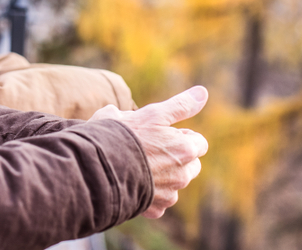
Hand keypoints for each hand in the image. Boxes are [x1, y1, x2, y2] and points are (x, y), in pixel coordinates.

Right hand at [91, 86, 208, 217]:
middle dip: (176, 157)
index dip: (181, 136)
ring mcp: (169, 195)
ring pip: (174, 183)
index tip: (162, 133)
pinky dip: (149, 194)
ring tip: (139, 165)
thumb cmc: (124, 136)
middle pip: (191, 165)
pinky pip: (159, 201)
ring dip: (164, 176)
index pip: (199, 143)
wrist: (98, 168)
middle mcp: (183, 175)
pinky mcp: (155, 210)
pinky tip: (132, 182)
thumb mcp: (153, 113)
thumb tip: (203, 92)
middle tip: (151, 148)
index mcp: (186, 149)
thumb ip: (181, 104)